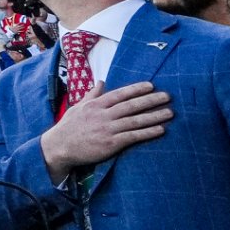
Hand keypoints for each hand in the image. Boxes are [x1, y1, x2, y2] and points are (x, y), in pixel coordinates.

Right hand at [41, 79, 172, 183]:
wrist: (59, 147)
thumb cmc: (68, 127)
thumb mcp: (78, 107)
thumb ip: (91, 95)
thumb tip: (101, 82)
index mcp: (95, 104)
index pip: (120, 94)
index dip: (136, 89)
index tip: (151, 85)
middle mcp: (103, 115)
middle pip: (131, 105)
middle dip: (151, 100)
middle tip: (168, 96)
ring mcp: (107, 129)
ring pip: (135, 120)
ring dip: (154, 116)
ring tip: (170, 112)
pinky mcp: (111, 143)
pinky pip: (133, 136)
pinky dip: (148, 132)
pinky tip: (160, 130)